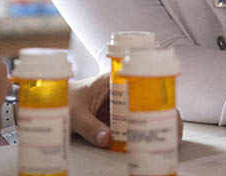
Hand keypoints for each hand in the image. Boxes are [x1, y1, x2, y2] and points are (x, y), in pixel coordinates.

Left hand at [69, 73, 183, 146]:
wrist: (51, 103)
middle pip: (148, 100)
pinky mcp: (115, 121)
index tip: (168, 110)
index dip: (158, 95)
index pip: (141, 83)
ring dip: (155, 126)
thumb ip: (89, 126)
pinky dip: (142, 136)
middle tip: (174, 132)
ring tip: (168, 140)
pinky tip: (150, 145)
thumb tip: (106, 139)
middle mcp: (120, 92)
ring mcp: (119, 107)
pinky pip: (133, 127)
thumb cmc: (64, 98)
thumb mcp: (75, 113)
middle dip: (163, 114)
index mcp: (113, 81)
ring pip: (143, 114)